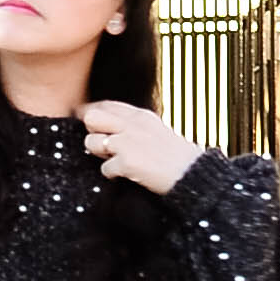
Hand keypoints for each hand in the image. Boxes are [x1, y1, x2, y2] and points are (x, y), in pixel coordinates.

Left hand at [80, 99, 202, 198]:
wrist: (192, 175)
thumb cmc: (178, 157)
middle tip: (104, 144)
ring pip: (92, 142)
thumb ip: (135, 125)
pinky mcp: (127, 162)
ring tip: (116, 160)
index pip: (107, 105)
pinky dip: (113, 174)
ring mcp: (128, 143)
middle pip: (92, 118)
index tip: (87, 120)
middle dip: (93, 131)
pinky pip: (104, 168)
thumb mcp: (157, 130)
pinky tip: (126, 174)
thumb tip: (111, 126)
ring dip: (100, 155)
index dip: (93, 112)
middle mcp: (132, 125)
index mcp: (141, 116)